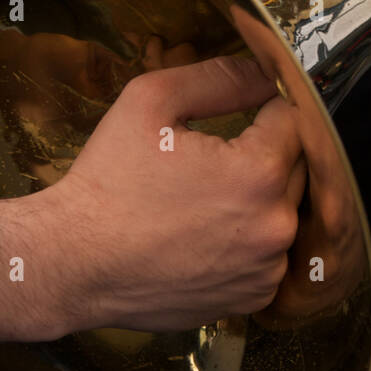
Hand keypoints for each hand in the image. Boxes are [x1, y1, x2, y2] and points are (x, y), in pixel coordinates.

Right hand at [0, 56, 306, 342]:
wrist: (74, 262)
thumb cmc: (109, 180)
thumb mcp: (151, 101)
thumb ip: (218, 78)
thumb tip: (264, 72)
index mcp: (259, 172)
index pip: (293, 119)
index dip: (266, 107)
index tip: (240, 113)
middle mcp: (276, 225)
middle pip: (296, 167)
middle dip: (264, 152)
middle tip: (214, 156)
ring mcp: (266, 269)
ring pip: (286, 212)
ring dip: (261, 198)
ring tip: (207, 197)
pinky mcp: (251, 298)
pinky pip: (271, 256)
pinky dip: (250, 241)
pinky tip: (208, 233)